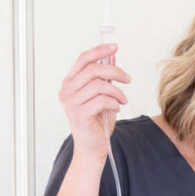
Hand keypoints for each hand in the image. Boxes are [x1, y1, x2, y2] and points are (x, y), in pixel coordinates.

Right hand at [58, 43, 130, 158]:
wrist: (92, 148)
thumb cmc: (97, 123)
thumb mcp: (102, 97)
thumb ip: (104, 79)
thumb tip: (112, 58)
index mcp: (70, 83)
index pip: (83, 59)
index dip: (99, 51)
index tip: (115, 47)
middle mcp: (67, 90)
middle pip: (93, 69)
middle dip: (115, 72)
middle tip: (128, 79)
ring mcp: (71, 103)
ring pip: (99, 85)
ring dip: (117, 92)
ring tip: (123, 100)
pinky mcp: (79, 114)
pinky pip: (102, 100)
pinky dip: (114, 103)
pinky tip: (116, 109)